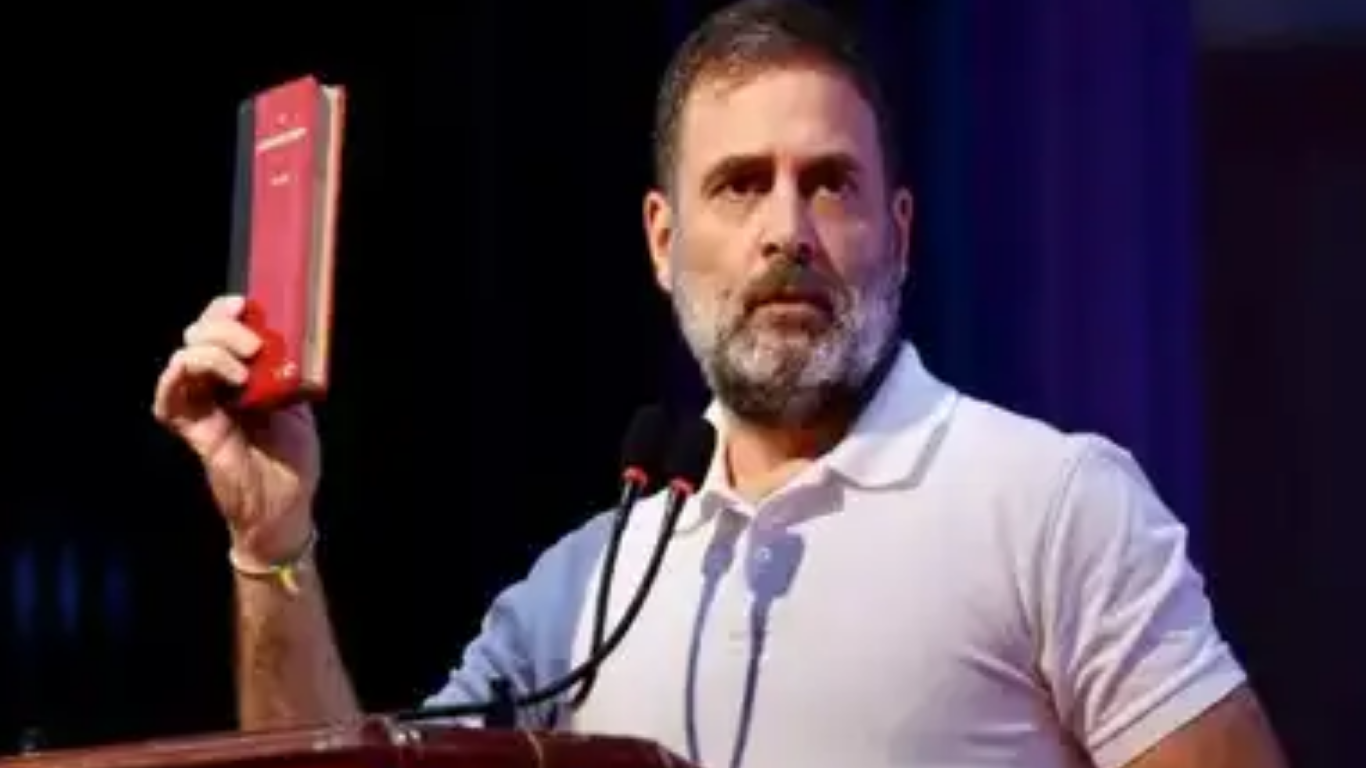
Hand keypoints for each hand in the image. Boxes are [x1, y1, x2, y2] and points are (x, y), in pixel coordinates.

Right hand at [152, 295, 320, 562]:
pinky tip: (209, 377)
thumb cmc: (294, 460)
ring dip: (210, 352)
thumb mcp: (299, 406)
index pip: (219, 331)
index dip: (224, 312)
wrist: (286, 505)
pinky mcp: (192, 429)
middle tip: (254, 346)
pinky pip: (169, 398)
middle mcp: (216, 386)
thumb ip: (289, 374)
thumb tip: (289, 340)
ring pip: (183, 359)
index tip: (244, 305)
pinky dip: (179, 377)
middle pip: (198, 336)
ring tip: (242, 369)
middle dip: (223, 330)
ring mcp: (201, 406)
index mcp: (243, 375)